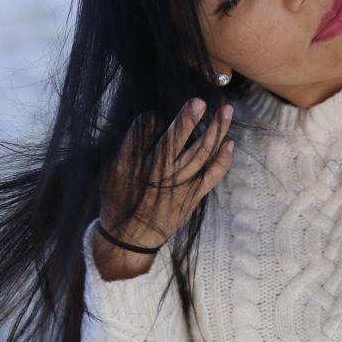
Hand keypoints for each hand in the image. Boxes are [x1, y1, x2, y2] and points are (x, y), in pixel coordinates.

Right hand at [94, 98, 234, 277]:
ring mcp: (177, 187)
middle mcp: (155, 175)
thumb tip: (151, 119)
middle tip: (200, 101)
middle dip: (187, 121)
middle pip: (173, 143)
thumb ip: (128, 146)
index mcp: (130, 166)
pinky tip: (230, 142)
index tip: (155, 115)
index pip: (143, 133)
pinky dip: (222, 160)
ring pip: (199, 155)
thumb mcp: (111, 172)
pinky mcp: (192, 197)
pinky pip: (211, 177)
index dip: (150, 119)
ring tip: (227, 111)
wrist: (130, 239)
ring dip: (215, 132)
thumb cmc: (120, 198)